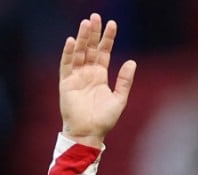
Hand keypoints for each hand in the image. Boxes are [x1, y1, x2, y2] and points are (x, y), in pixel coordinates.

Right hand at [59, 13, 136, 147]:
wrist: (88, 134)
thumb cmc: (104, 120)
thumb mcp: (119, 99)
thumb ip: (125, 81)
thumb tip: (131, 62)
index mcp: (100, 75)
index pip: (103, 52)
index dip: (107, 38)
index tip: (112, 23)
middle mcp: (87, 73)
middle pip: (90, 48)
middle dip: (93, 33)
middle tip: (96, 16)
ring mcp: (76, 77)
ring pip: (79, 53)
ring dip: (82, 38)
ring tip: (86, 23)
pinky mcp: (66, 83)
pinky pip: (66, 65)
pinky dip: (68, 53)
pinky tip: (72, 41)